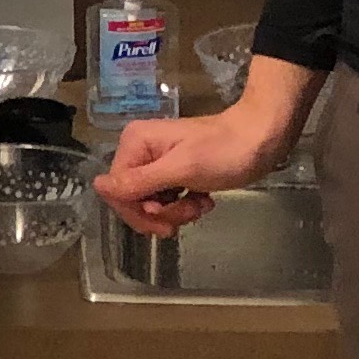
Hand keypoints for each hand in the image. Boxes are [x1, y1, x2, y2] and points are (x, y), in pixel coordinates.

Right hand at [92, 59, 318, 234]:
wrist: (261, 139)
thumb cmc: (225, 151)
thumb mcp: (180, 169)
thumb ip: (138, 181)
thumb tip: (97, 186)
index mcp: (135, 144)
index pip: (116, 191)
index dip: (138, 212)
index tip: (167, 219)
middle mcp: (140, 151)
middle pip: (131, 200)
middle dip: (161, 213)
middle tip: (190, 212)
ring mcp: (157, 163)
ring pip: (151, 205)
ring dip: (177, 211)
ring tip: (201, 204)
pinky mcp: (174, 173)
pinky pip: (167, 201)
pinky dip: (185, 206)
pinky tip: (203, 200)